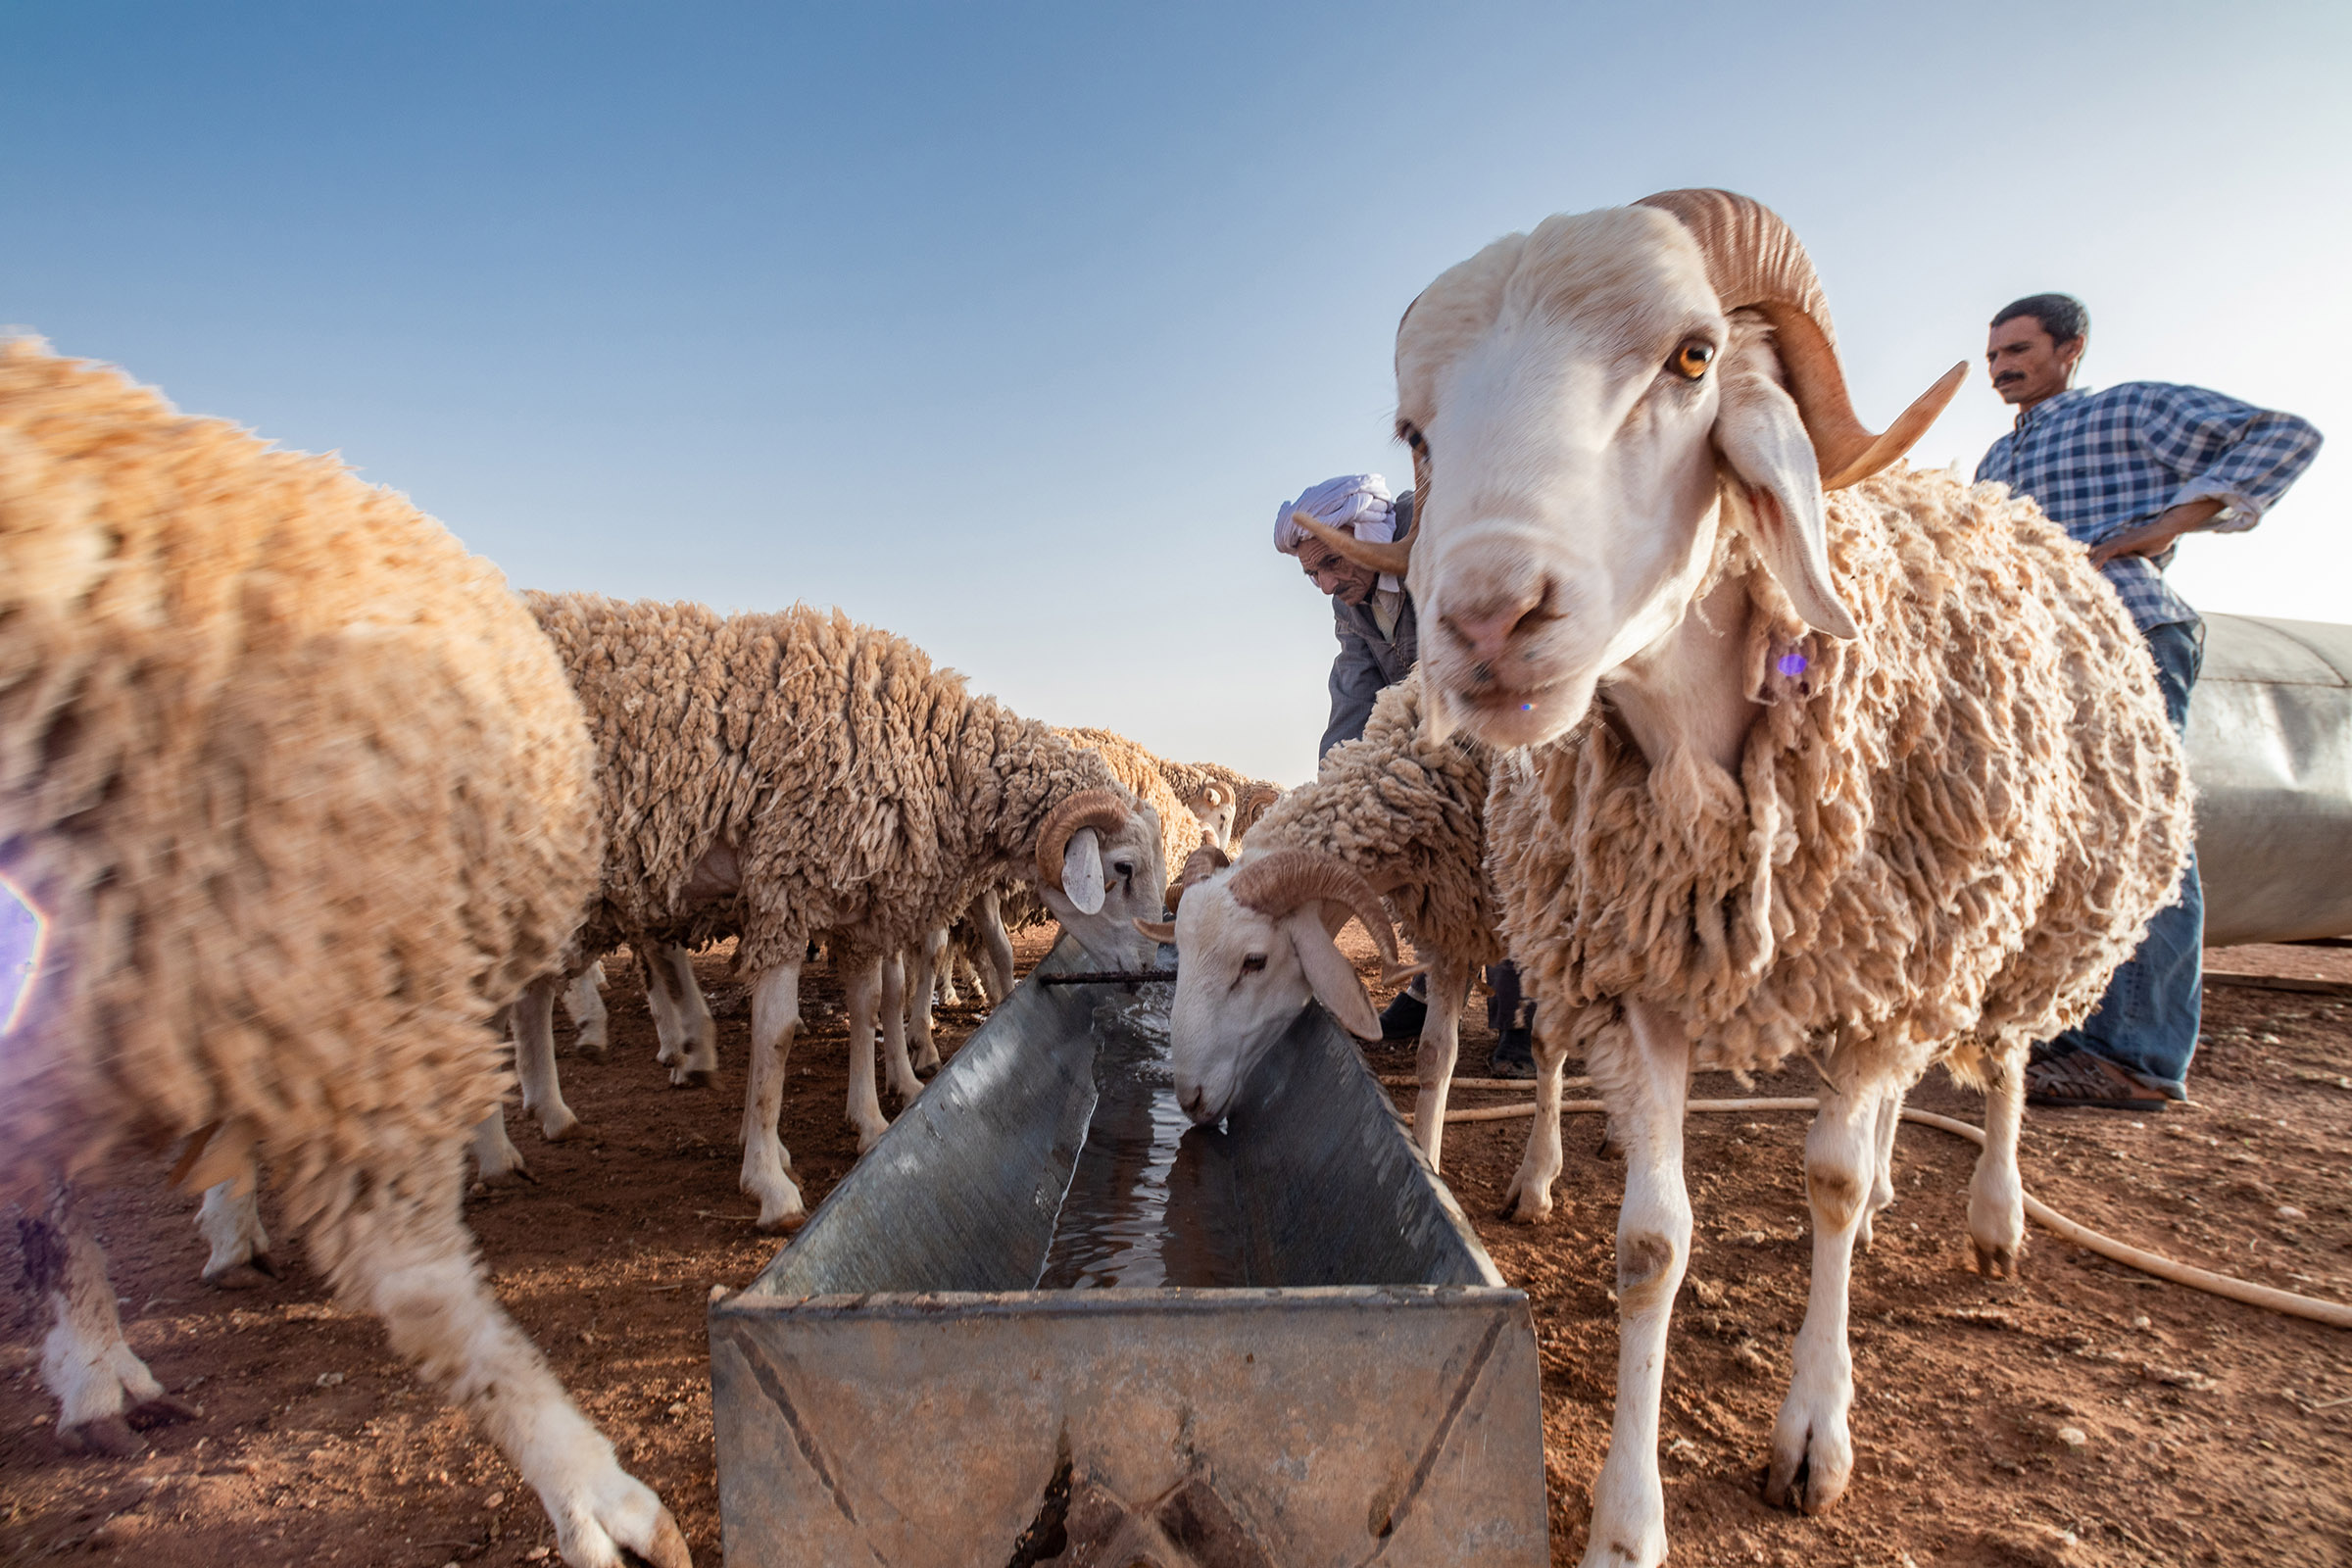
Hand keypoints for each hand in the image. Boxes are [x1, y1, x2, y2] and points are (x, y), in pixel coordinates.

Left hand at [2086, 499, 2225, 567]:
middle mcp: (2112, 543)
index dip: (2085, 563)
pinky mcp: (2122, 543)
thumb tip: (2131, 574)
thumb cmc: (2157, 541)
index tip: (2076, 574)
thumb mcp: (2141, 555)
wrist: (2167, 530)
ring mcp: (2116, 542)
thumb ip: (2131, 561)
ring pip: (2094, 553)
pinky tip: (2092, 570)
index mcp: (2115, 546)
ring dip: (2084, 564)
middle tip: (2067, 575)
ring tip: (2074, 575)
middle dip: (2078, 563)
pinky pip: (2106, 553)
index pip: (2095, 555)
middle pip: (2090, 553)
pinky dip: (2098, 561)